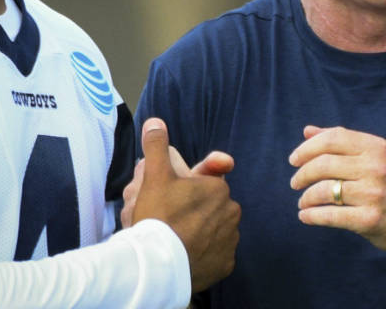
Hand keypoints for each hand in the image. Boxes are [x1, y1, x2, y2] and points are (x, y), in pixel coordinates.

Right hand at [131, 118, 239, 291]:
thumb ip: (157, 145)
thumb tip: (155, 121)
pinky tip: (186, 254)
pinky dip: (204, 254)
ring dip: (200, 232)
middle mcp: (232, 211)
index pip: (204, 184)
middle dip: (194, 210)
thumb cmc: (158, 215)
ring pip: (214, 230)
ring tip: (176, 237)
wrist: (158, 263)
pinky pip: (216, 255)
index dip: (185, 191)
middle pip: (209, 207)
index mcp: (218, 187)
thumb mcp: (154, 176)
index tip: (170, 201)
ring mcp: (230, 240)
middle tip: (169, 219)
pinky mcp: (226, 264)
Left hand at [288, 125, 385, 263]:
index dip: (307, 148)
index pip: (332, 139)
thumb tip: (307, 131)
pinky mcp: (370, 220)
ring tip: (302, 202)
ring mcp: (373, 194)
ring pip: (323, 190)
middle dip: (301, 174)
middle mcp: (375, 167)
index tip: (293, 159)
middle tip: (294, 183)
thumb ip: (344, 143)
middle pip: (323, 164)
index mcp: (377, 147)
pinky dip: (312, 216)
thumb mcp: (381, 157)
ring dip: (305, 198)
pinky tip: (306, 216)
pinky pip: (330, 215)